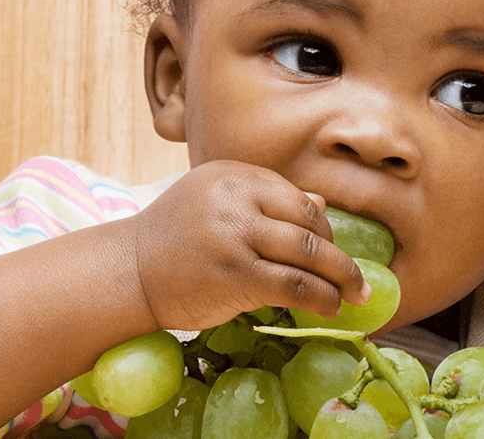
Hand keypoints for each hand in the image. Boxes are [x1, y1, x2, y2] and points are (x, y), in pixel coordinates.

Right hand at [129, 160, 369, 331]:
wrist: (127, 272)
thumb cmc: (175, 238)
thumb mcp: (217, 203)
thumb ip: (266, 200)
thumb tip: (321, 202)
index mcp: (234, 175)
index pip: (296, 197)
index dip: (321, 226)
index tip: (332, 248)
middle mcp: (236, 198)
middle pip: (308, 223)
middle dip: (338, 254)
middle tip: (356, 277)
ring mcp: (234, 235)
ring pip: (307, 254)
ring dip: (340, 278)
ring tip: (353, 294)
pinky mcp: (234, 274)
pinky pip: (293, 284)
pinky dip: (321, 297)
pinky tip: (330, 307)